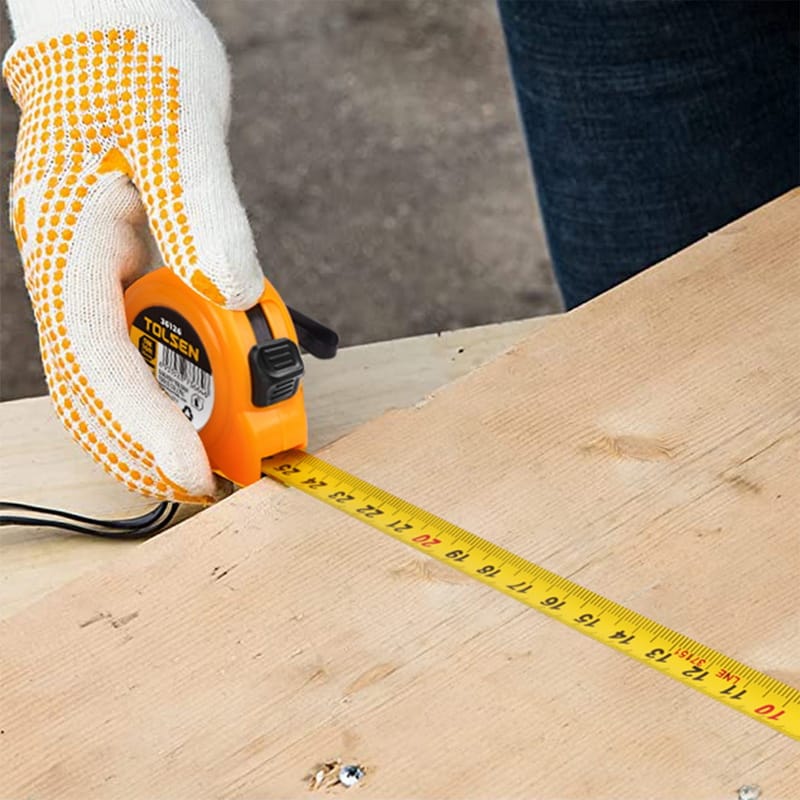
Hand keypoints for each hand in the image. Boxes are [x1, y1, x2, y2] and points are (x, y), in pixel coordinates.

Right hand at [3, 0, 263, 502]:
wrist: (112, 26)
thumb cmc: (136, 58)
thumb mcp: (180, 125)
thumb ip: (206, 209)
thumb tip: (237, 291)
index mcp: (69, 244)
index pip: (97, 359)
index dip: (142, 424)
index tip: (194, 470)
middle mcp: (70, 272)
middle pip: (93, 388)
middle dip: (144, 446)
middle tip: (209, 485)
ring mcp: (92, 277)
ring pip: (111, 378)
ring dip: (155, 428)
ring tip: (213, 462)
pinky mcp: (120, 272)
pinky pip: (137, 347)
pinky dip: (170, 386)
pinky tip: (209, 401)